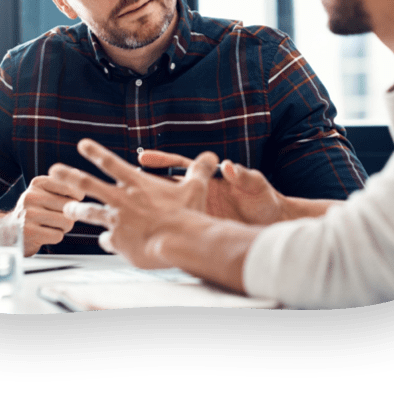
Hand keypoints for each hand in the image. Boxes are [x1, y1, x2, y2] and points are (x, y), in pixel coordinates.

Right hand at [12, 170, 86, 255]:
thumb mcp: (44, 193)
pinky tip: (44, 234)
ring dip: (63, 228)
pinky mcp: (29, 233)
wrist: (9, 231)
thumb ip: (62, 184)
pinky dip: (55, 238)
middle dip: (69, 215)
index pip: (71, 188)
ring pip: (67, 222)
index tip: (69, 202)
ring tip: (50, 225)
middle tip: (57, 217)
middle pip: (70, 206)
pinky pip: (58, 236)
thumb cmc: (34, 211)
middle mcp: (31, 196)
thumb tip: (77, 173)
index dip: (77, 198)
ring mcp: (28, 214)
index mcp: (38, 183)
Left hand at [51, 139, 220, 268]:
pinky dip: (107, 242)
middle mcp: (122, 200)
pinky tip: (106, 244)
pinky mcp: (118, 242)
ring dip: (76, 211)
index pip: (110, 162)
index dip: (95, 152)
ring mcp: (117, 221)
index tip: (82, 145)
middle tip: (54, 171)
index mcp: (136, 184)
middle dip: (68, 176)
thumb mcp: (195, 187)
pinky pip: (107, 241)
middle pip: (87, 184)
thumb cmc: (188, 214)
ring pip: (89, 213)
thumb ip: (199, 170)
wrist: (180, 241)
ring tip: (67, 211)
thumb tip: (212, 156)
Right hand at [138, 150, 288, 225]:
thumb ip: (244, 175)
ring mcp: (197, 210)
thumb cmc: (265, 200)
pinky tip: (149, 235)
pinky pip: (179, 229)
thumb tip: (230, 167)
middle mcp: (198, 193)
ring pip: (167, 209)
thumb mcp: (256, 185)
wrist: (272, 223)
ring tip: (126, 211)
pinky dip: (164, 231)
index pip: (179, 166)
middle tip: (122, 182)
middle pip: (165, 187)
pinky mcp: (200, 227)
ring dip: (149, 209)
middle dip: (144, 185)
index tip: (143, 158)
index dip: (160, 161)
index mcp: (208, 178)